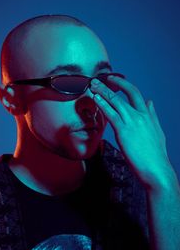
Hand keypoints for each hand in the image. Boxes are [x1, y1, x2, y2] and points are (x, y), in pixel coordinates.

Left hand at [90, 75, 174, 192]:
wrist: (156, 169)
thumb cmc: (155, 154)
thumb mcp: (157, 131)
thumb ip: (152, 116)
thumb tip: (150, 102)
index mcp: (147, 115)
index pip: (135, 94)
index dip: (123, 85)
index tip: (113, 80)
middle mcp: (140, 116)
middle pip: (124, 94)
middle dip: (109, 85)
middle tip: (96, 80)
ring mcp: (132, 122)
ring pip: (116, 101)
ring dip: (102, 92)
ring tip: (92, 85)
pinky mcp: (124, 131)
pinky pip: (111, 114)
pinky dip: (102, 105)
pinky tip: (95, 99)